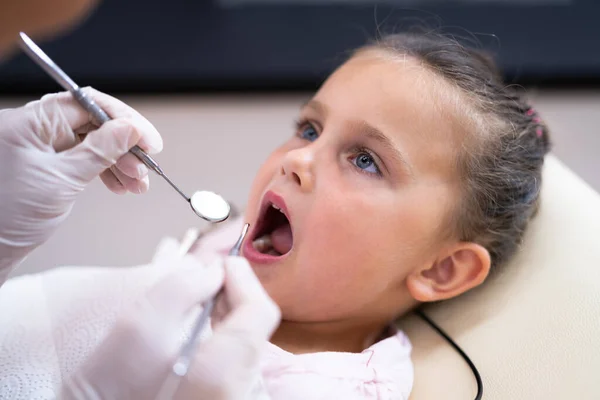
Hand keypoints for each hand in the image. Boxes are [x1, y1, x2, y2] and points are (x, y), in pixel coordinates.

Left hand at [0, 88, 161, 276]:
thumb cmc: (7, 217)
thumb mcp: (62, 181)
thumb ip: (99, 151)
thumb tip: (130, 130)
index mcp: (28, 122)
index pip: (87, 104)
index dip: (123, 120)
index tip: (147, 140)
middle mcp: (32, 129)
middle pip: (92, 124)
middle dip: (123, 147)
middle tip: (144, 168)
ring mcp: (39, 147)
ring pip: (91, 143)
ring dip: (118, 162)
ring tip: (136, 184)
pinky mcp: (46, 165)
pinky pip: (82, 159)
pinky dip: (104, 171)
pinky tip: (119, 185)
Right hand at [61, 254, 279, 399]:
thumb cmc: (114, 379)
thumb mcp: (144, 319)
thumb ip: (184, 285)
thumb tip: (214, 273)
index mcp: (225, 367)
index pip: (260, 311)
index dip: (243, 279)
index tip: (220, 265)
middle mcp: (237, 384)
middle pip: (252, 323)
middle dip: (231, 291)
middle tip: (204, 275)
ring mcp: (231, 391)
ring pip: (242, 336)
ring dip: (224, 308)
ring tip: (197, 292)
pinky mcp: (220, 391)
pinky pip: (231, 352)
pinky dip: (217, 328)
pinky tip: (196, 317)